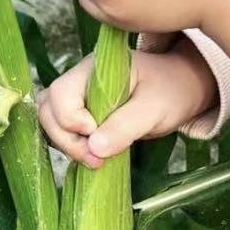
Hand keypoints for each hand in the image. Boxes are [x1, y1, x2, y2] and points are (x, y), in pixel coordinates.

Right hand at [35, 35, 217, 165]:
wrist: (181, 89)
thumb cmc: (171, 91)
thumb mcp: (155, 108)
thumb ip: (126, 125)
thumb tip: (95, 147)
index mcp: (96, 68)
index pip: (61, 94)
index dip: (72, 121)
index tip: (97, 135)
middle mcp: (81, 79)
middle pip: (48, 109)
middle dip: (66, 138)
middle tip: (96, 159)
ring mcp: (79, 96)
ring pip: (50, 121)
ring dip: (66, 144)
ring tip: (96, 160)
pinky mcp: (83, 113)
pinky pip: (62, 130)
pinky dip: (71, 145)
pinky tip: (92, 155)